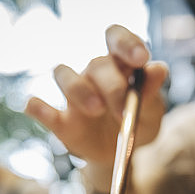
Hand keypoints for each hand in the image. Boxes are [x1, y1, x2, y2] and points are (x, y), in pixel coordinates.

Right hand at [24, 24, 168, 164]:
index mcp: (120, 65)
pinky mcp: (59, 119)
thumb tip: (158, 68)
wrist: (121, 155)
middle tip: (123, 111)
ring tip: (96, 110)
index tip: (140, 59)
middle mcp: (94, 74)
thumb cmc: (138, 123)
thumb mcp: (152, 112)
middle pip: (96, 64)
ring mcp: (74, 95)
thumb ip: (152, 93)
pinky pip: (37, 106)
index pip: (117, 38)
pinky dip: (36, 106)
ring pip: (63, 74)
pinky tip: (37, 108)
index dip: (126, 43)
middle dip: (112, 86)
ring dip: (79, 89)